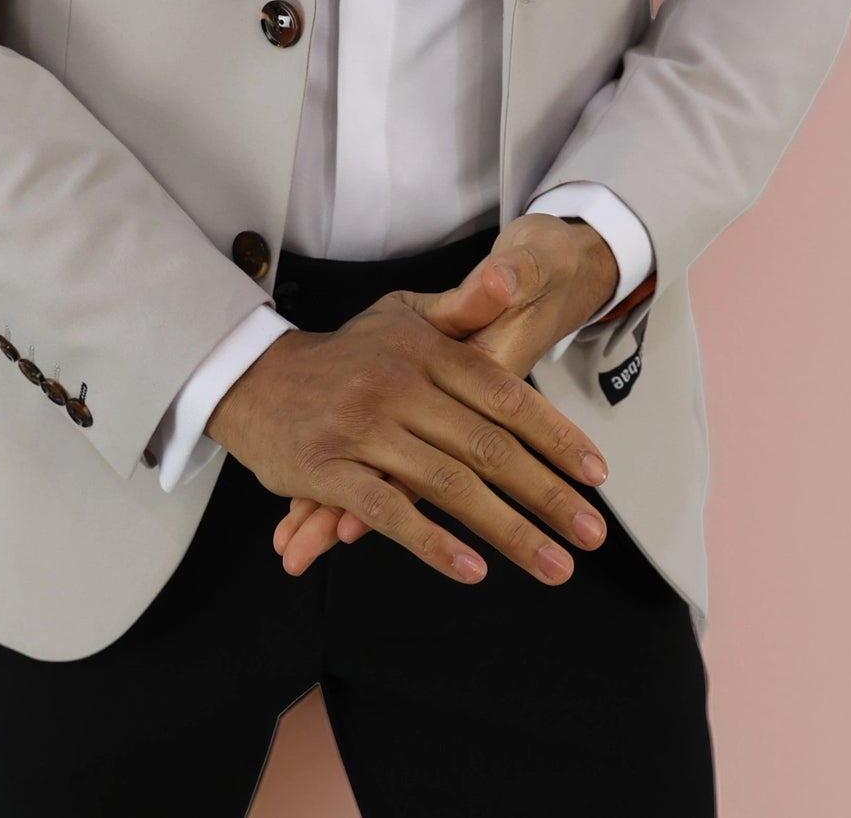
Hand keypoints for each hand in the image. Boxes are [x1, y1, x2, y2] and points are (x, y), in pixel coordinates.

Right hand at [205, 276, 615, 587]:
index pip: (504, 396)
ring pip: (447, 484)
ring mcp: (363, 428)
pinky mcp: (327, 470)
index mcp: (425, 350)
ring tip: (553, 566)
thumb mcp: (403, 315)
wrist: (254, 376)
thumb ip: (462, 306)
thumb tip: (508, 282)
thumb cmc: (347, 353)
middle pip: (487, 446)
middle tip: (591, 536)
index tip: (596, 476)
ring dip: (507, 531)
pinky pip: (388, 511)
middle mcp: (399, 385)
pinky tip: (472, 569)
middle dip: (546, 495)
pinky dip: (432, 542)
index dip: (554, 436)